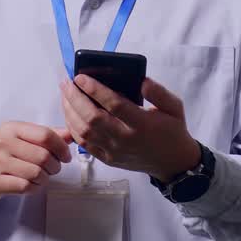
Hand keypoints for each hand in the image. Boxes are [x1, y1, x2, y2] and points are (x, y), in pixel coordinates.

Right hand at [0, 121, 73, 198]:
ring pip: (36, 173)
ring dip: (45, 178)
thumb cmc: (4, 152)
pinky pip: (25, 186)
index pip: (45, 135)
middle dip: (55, 166)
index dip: (61, 147)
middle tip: (53, 169)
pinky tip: (32, 184)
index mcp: (12, 128)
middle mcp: (3, 142)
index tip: (65, 156)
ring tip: (42, 176)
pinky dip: (35, 187)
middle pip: (43, 156)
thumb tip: (71, 135)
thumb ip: (46, 135)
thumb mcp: (22, 138)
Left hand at [60, 75, 200, 181]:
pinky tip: (70, 113)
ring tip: (65, 94)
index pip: (114, 104)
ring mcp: (114, 151)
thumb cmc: (173, 130)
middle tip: (67, 82)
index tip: (81, 77)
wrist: (172, 163)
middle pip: (92, 118)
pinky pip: (84, 144)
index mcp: (143, 124)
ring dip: (70, 112)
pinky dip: (73, 128)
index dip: (95, 90)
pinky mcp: (108, 159)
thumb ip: (158, 92)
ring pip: (84, 132)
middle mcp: (125, 139)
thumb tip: (141, 81)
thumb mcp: (174, 107)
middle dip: (75, 98)